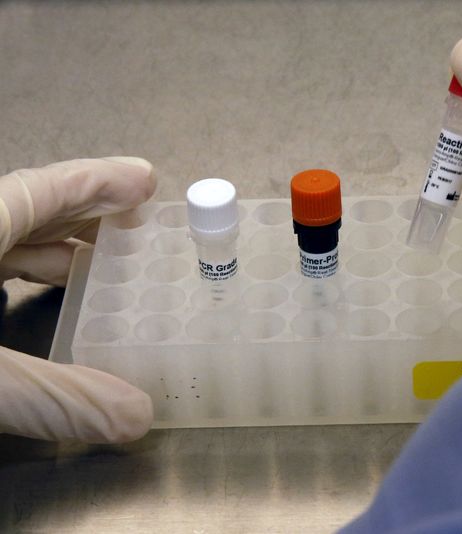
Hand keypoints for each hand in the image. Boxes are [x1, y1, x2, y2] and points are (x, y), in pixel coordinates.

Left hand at [0, 157, 155, 441]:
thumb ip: (53, 395)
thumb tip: (136, 417)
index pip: (45, 189)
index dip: (100, 181)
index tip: (147, 180)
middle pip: (28, 206)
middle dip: (86, 210)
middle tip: (137, 219)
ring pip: (3, 234)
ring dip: (52, 245)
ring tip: (98, 263)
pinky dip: (14, 270)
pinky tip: (31, 294)